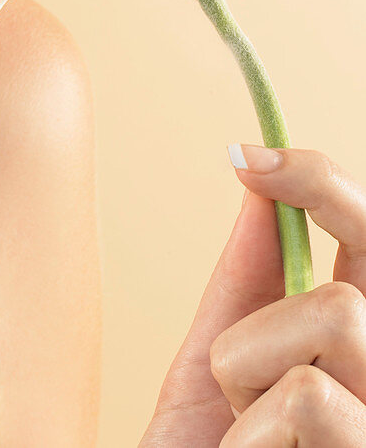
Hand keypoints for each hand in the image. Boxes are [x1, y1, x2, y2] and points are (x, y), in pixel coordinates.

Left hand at [139, 146, 365, 445]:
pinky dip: (251, 429)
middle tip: (249, 169)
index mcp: (359, 347)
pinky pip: (308, 396)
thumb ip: (250, 279)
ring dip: (252, 361)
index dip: (323, 181)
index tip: (247, 152)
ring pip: (337, 313)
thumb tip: (255, 187)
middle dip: (314, 198)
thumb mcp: (219, 364)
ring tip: (242, 429)